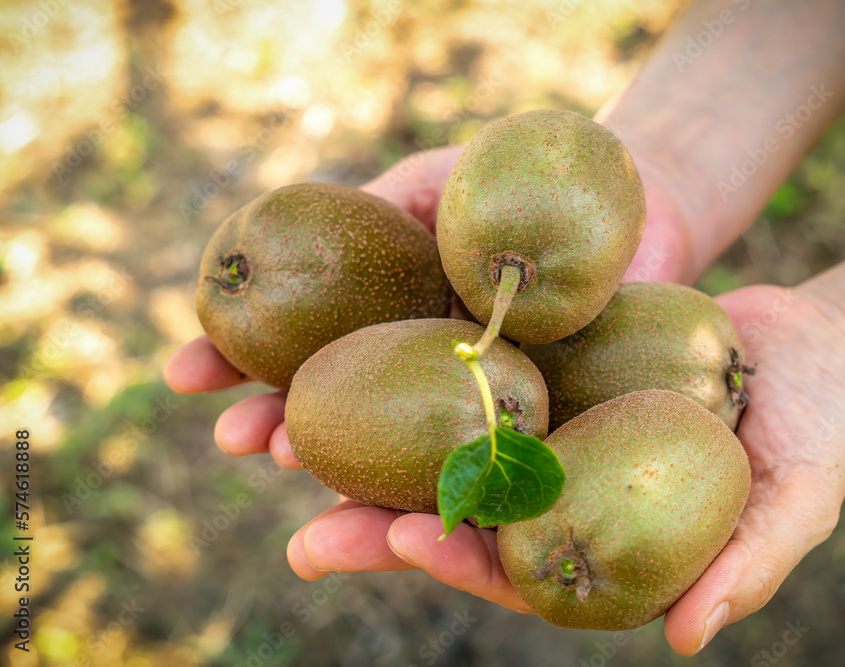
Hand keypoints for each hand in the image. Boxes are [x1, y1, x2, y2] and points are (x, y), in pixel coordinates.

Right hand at [164, 132, 693, 465]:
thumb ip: (371, 206)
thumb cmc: (534, 185)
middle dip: (283, 431)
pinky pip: (493, 473)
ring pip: (406, 459)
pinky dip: (444, 494)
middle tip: (237, 443)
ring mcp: (484, 407)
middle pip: (345, 417)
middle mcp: (429, 374)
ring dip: (345, 476)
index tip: (185, 378)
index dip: (239, 370)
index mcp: (391, 322)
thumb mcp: (440, 183)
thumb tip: (272, 226)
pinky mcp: (546, 435)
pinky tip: (398, 509)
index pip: (302, 356)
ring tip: (296, 466)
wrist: (643, 209)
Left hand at [288, 284, 844, 653]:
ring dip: (366, 447)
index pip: (520, 567)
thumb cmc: (818, 430)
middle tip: (303, 528)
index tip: (406, 542)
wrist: (818, 349)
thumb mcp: (799, 498)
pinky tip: (355, 347)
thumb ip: (748, 563)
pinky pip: (472, 367)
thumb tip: (689, 638)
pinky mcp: (545, 367)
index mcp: (604, 539)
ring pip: (444, 441)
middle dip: (377, 525)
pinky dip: (416, 364)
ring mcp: (546, 427)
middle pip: (459, 514)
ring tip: (284, 439)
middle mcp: (560, 491)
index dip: (462, 561)